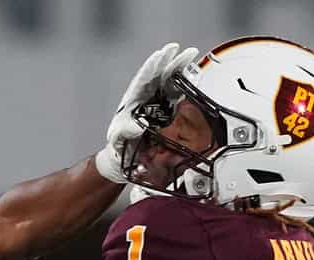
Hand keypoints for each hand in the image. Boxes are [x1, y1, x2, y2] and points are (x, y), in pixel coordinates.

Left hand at [95, 42, 199, 182]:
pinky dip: (186, 85)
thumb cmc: (119, 144)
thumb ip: (126, 131)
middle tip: (182, 50)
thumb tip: (137, 127)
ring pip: (171, 81)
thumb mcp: (119, 137)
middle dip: (170, 61)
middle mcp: (147, 97)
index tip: (161, 54)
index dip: (153, 65)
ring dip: (180, 68)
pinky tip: (194, 75)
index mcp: (134, 98)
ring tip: (191, 55)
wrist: (127, 156)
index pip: (144, 78)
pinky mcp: (168, 111)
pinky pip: (178, 95)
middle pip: (159, 75)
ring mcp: (159, 102)